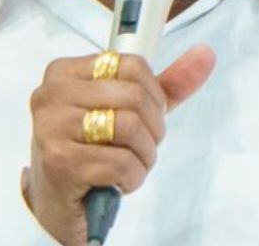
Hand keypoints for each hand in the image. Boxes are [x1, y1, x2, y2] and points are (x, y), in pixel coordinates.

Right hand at [22, 45, 215, 244]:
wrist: (58, 204)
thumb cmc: (91, 151)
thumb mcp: (128, 111)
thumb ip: (166, 84)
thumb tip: (206, 54)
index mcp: (64, 72)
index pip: (130, 64)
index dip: (153, 95)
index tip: (144, 116)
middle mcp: (52, 94)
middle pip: (133, 96)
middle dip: (152, 129)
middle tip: (141, 147)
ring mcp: (52, 127)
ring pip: (130, 127)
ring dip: (144, 155)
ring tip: (130, 165)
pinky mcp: (60, 161)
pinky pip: (122, 162)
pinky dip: (132, 177)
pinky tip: (119, 182)